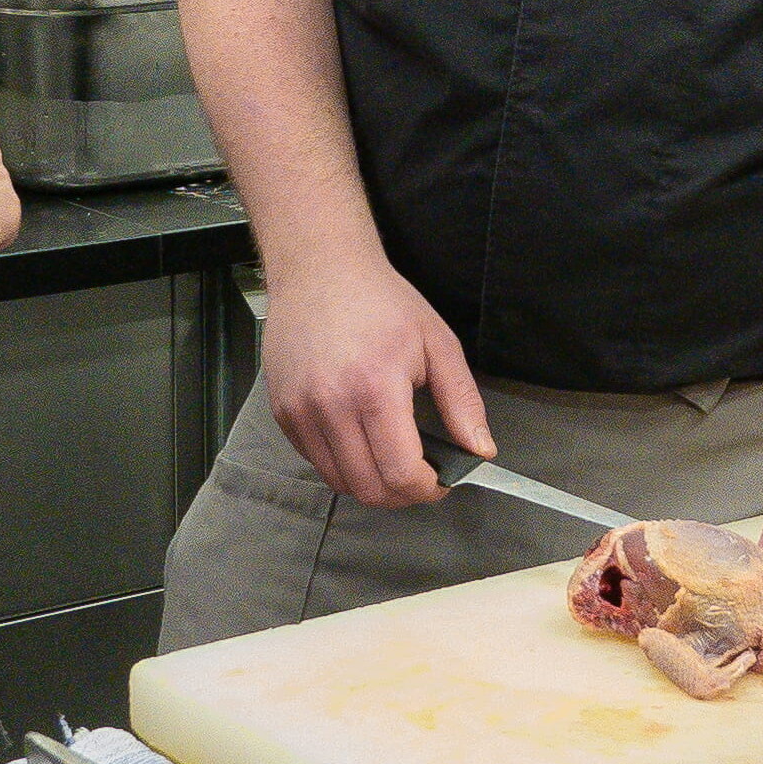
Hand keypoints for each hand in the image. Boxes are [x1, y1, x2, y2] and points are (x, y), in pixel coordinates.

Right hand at [262, 249, 491, 508]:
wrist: (319, 269)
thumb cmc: (380, 301)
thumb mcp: (437, 343)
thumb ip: (462, 402)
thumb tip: (481, 451)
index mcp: (375, 388)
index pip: (400, 473)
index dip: (427, 490)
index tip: (440, 481)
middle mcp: (331, 405)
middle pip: (368, 489)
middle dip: (402, 494)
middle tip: (419, 475)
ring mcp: (300, 411)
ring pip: (338, 481)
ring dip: (370, 482)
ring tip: (390, 457)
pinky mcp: (282, 412)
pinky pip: (314, 461)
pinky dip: (341, 463)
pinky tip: (359, 436)